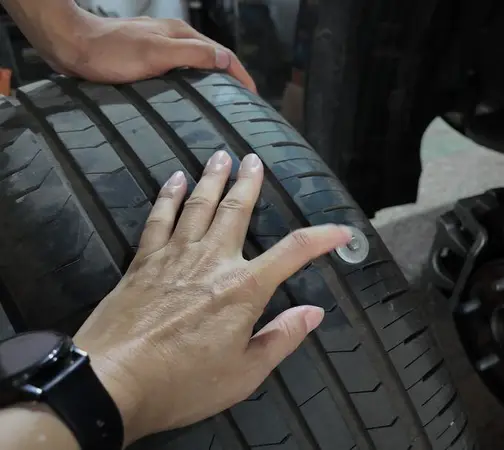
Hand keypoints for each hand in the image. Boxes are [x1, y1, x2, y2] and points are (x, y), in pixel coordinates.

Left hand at [17, 3, 256, 91]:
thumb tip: (227, 62)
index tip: (253, 98)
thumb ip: (193, 55)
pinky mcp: (145, 59)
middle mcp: (174, 39)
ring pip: (195, 66)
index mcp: (182, 35)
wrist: (70, 45)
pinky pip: (178, 72)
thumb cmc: (110, 52)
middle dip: (231, 80)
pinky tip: (187, 100)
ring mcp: (159, 48)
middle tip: (241, 107)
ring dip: (211, 83)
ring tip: (219, 107)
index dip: (241, 75)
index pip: (224, 55)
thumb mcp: (156, 54)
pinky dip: (191, 85)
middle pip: (212, 59)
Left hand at [73, 151, 351, 444]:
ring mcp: (174, 257)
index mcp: (244, 288)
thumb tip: (314, 313)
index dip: (322, 238)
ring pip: (198, 206)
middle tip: (253, 160)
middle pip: (237, 210)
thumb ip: (282, 338)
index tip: (341, 231)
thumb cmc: (183, 383)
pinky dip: (167, 197)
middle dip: (249, 183)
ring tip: (220, 157)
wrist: (112, 383)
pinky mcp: (142, 263)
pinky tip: (172, 181)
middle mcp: (212, 261)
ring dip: (211, 180)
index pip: (293, 251)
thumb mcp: (246, 372)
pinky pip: (158, 219)